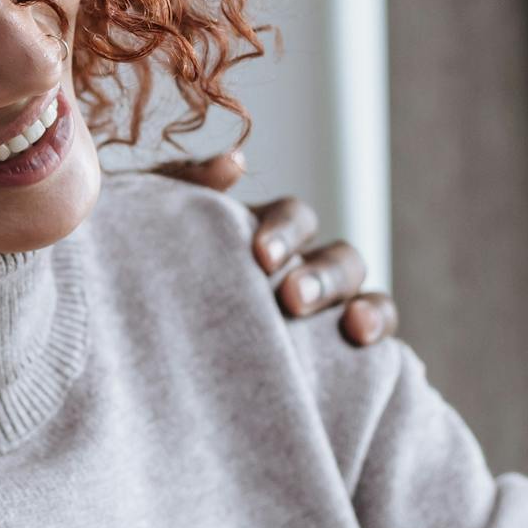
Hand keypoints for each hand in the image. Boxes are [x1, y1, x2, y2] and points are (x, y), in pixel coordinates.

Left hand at [152, 149, 397, 344]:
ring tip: (353, 328)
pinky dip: (381, 336)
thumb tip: (234, 162)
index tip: (261, 257)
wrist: (147, 365)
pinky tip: (369, 345)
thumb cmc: (152, 288)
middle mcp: (305, 274)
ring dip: (365, 305)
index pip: (294, 218)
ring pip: (366, 297)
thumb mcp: (158, 234)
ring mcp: (328, 319)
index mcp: (265, 240)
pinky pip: (380, 350)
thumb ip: (188, 189)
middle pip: (339, 258)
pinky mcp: (342, 363)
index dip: (284, 231)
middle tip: (292, 300)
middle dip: (321, 276)